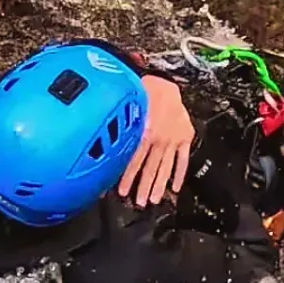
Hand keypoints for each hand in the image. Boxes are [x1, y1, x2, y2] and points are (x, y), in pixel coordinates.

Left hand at [119, 75, 194, 206]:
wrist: (166, 80)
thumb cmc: (145, 89)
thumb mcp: (127, 105)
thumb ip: (116, 124)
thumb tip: (97, 136)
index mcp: (143, 131)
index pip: (134, 161)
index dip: (127, 177)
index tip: (121, 192)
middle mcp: (158, 138)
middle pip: (150, 168)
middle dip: (144, 187)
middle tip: (140, 202)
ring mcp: (173, 139)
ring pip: (165, 166)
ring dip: (159, 185)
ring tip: (154, 199)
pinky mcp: (185, 136)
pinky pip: (182, 158)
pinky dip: (180, 173)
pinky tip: (175, 186)